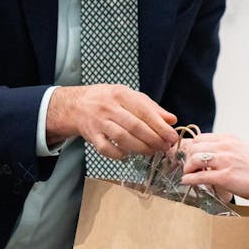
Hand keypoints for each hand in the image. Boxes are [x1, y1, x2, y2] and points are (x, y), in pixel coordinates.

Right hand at [46, 84, 177, 158]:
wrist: (77, 105)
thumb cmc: (108, 100)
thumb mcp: (129, 96)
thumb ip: (151, 107)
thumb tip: (172, 120)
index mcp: (121, 94)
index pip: (144, 111)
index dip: (160, 126)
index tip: (172, 136)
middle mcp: (109, 107)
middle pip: (135, 126)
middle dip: (153, 139)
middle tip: (165, 147)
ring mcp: (99, 122)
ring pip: (122, 138)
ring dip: (141, 148)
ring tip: (152, 151)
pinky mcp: (91, 136)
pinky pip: (106, 149)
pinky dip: (120, 154)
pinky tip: (129, 155)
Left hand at [179, 133, 248, 200]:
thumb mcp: (241, 150)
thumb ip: (225, 149)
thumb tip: (207, 154)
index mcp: (229, 139)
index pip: (200, 137)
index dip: (192, 148)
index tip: (190, 156)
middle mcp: (226, 146)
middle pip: (194, 147)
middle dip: (187, 157)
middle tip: (188, 167)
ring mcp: (225, 161)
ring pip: (194, 159)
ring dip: (187, 168)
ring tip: (188, 174)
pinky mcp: (225, 176)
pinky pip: (200, 176)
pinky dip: (190, 179)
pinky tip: (186, 181)